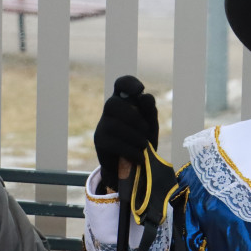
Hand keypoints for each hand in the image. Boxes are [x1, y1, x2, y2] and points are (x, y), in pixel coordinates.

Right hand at [93, 75, 157, 191]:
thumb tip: (144, 96)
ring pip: (115, 125)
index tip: (140, 91)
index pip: (121, 84)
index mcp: (124, 101)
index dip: (129, 83)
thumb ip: (150, 111)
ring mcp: (102, 125)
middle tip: (146, 131)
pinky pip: (114, 143)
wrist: (132, 168)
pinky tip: (139, 157)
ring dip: (135, 137)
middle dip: (133, 118)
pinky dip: (131, 151)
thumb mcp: (150, 126)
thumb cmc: (142, 141)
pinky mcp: (100, 141)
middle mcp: (110, 110)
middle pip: (113, 103)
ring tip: (144, 146)